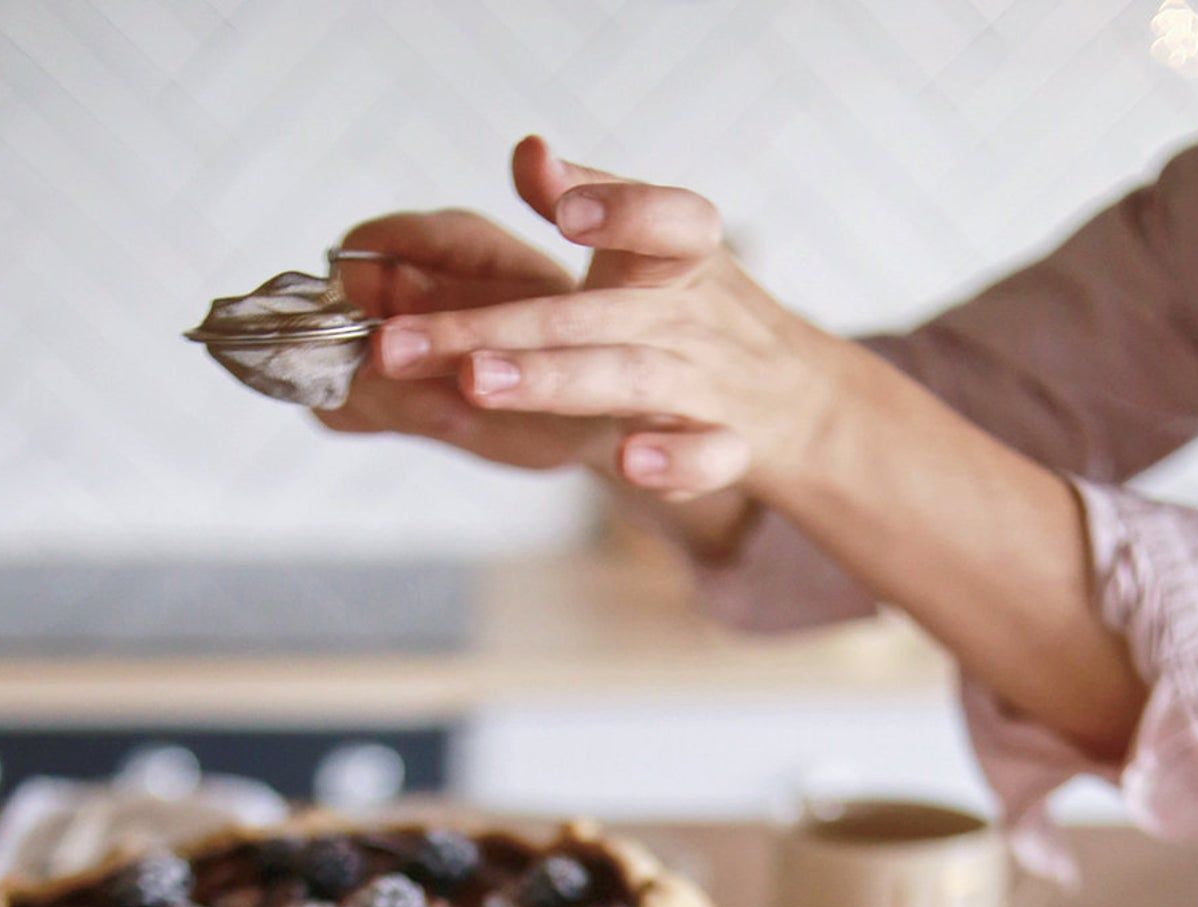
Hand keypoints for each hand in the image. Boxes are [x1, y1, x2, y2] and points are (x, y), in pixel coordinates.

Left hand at [367, 136, 838, 500]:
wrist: (794, 396)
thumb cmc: (694, 309)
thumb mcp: (655, 244)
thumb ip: (591, 197)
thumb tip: (529, 152)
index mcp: (681, 254)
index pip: (664, 219)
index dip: (619, 210)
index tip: (560, 208)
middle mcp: (689, 316)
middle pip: (591, 313)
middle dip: (499, 326)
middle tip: (403, 341)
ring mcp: (708, 384)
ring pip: (628, 380)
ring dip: (551, 381)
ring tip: (475, 382)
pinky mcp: (726, 449)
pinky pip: (707, 457)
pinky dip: (674, 462)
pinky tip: (628, 463)